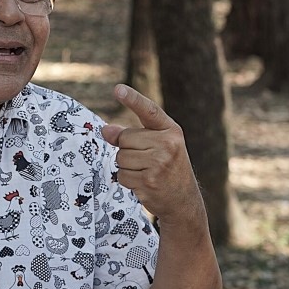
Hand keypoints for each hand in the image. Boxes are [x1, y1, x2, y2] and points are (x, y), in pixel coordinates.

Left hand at [100, 85, 204, 226]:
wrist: (183, 199)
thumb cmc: (167, 167)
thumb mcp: (157, 145)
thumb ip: (132, 135)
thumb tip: (105, 130)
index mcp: (171, 130)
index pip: (149, 111)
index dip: (133, 99)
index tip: (117, 89)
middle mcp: (167, 144)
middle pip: (125, 139)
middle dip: (126, 150)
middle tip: (145, 160)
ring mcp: (159, 163)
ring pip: (120, 158)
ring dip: (126, 167)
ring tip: (145, 172)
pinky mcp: (149, 181)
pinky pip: (122, 175)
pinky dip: (127, 180)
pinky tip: (143, 183)